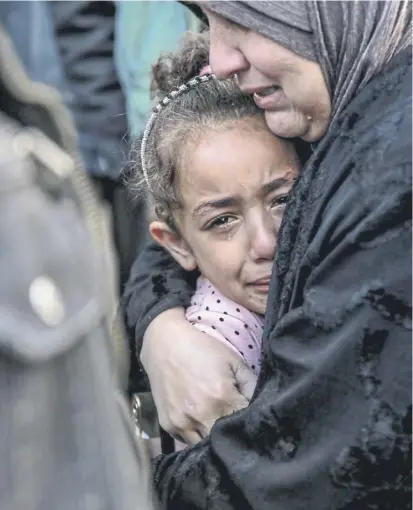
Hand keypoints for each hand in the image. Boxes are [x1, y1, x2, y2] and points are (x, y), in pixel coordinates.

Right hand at [141, 308, 256, 444]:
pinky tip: (200, 421)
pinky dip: (196, 436)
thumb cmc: (202, 349)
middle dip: (233, 433)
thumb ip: (252, 385)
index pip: (245, 424)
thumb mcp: (233, 361)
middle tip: (235, 421)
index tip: (251, 416)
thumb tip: (262, 406)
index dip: (250, 421)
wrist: (164, 344)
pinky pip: (187, 442)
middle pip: (225, 440)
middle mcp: (200, 415)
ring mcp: (181, 423)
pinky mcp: (168, 426)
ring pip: (205, 447)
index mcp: (221, 397)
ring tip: (216, 422)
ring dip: (214, 439)